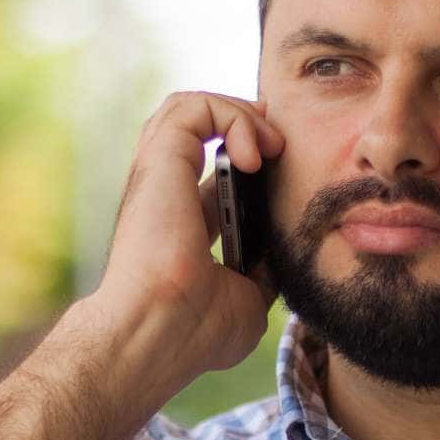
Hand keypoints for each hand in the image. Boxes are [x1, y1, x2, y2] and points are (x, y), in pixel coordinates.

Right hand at [85, 90, 281, 387]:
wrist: (161, 332)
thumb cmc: (194, 330)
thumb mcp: (248, 301)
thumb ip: (263, 272)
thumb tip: (282, 257)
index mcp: (180, 225)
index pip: (208, 172)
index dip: (245, 156)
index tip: (279, 165)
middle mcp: (164, 195)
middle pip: (194, 129)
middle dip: (243, 122)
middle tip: (277, 146)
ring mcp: (157, 176)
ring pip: (188, 107)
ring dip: (239, 114)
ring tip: (268, 145)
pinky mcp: (159, 161)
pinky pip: (193, 107)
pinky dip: (231, 116)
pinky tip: (254, 153)